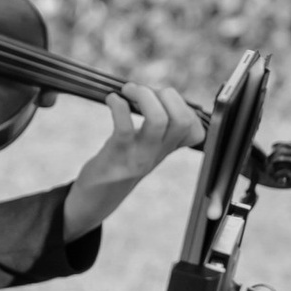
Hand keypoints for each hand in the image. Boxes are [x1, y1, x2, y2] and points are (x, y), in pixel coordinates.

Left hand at [63, 78, 204, 239]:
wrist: (94, 200)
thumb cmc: (118, 167)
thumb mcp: (144, 151)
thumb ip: (156, 132)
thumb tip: (156, 96)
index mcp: (166, 150)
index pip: (196, 130)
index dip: (184, 107)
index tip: (161, 100)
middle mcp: (158, 154)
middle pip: (182, 119)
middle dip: (167, 94)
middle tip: (142, 91)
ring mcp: (139, 156)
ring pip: (159, 120)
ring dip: (144, 95)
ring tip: (128, 90)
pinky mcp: (116, 156)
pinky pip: (124, 126)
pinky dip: (118, 105)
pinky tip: (111, 99)